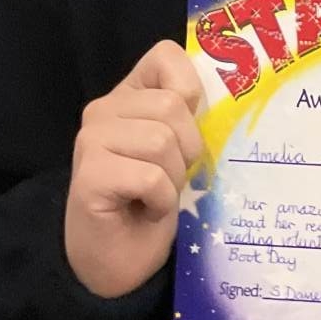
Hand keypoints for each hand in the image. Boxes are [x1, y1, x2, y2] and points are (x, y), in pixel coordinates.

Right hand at [64, 39, 206, 298]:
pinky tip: (145, 211)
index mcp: (128, 95)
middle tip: (171, 178)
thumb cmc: (152, 204)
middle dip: (187, 150)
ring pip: (162, 141)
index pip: (166, 56)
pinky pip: (150, 177)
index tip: (188, 130)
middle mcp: (103, 109)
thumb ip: (189, 116)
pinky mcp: (89, 175)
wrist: (116, 264)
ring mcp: (91, 141)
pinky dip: (160, 201)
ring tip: (156, 196)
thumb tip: (230, 92)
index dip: (190, 92)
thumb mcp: (179, 151)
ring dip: (173, 179)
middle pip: (172, 106)